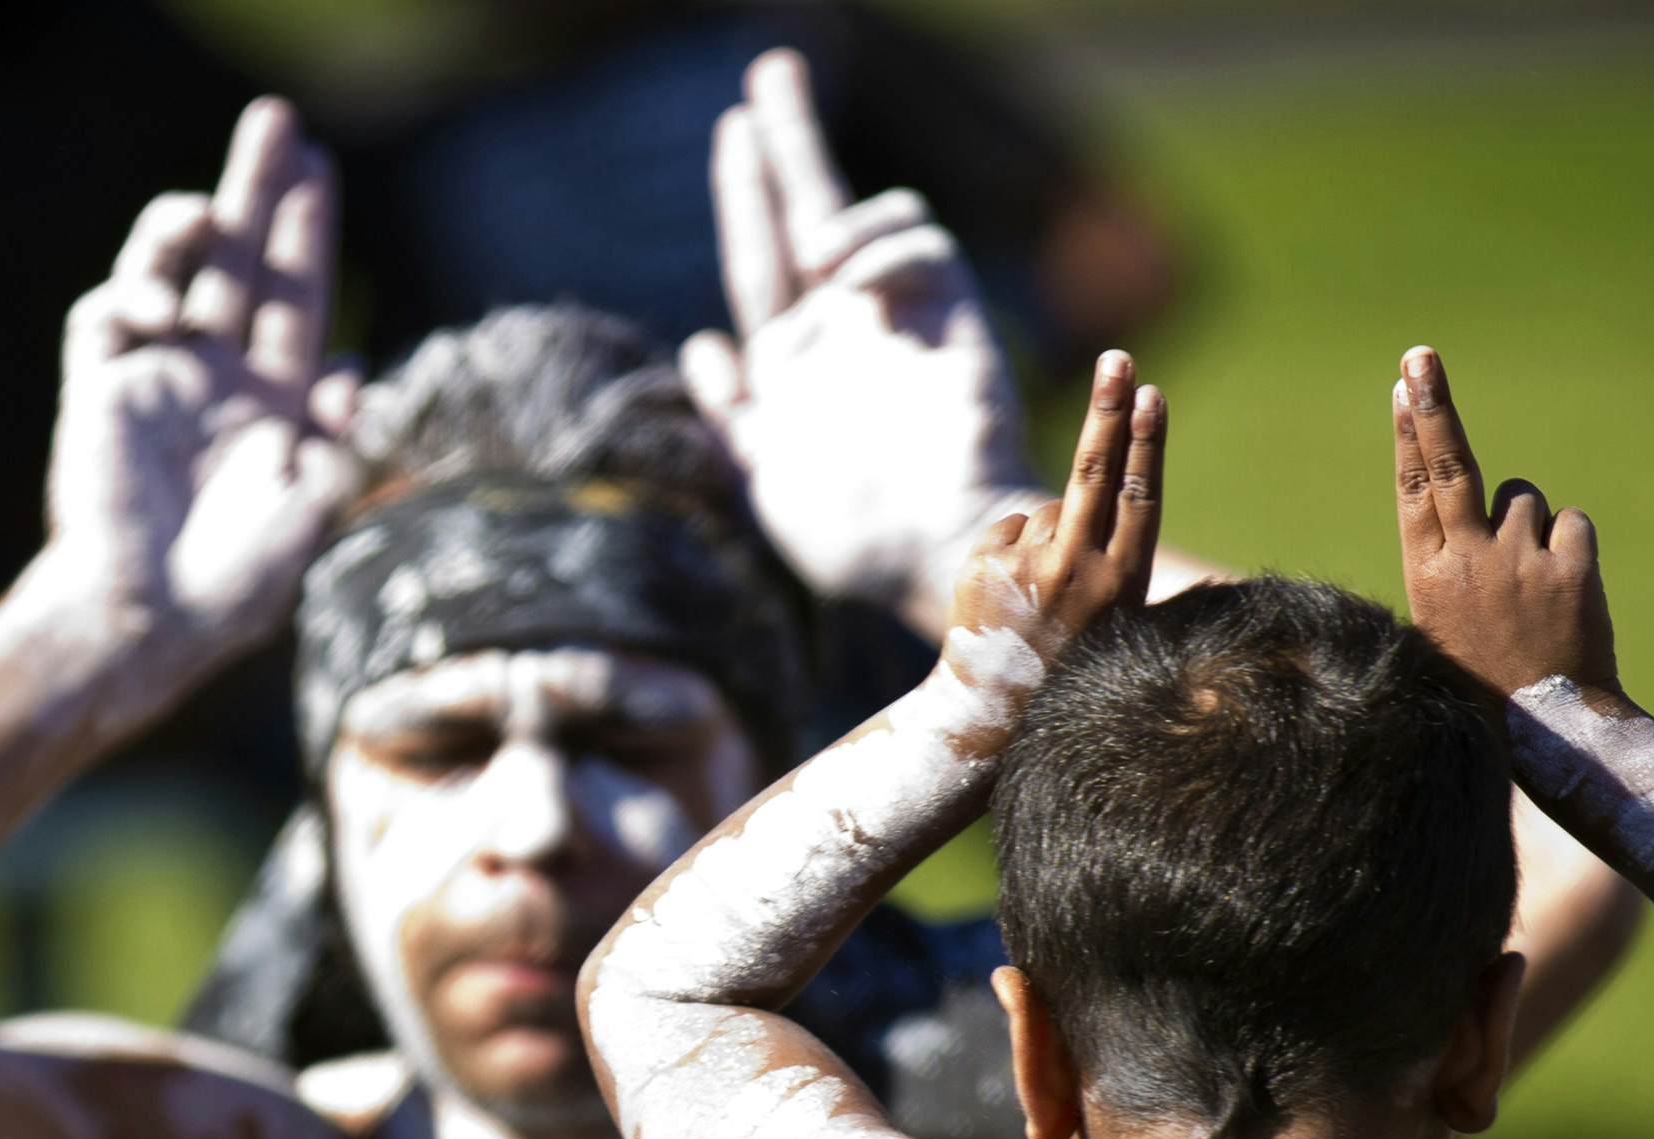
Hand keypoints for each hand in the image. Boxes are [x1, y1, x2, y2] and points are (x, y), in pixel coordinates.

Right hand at [34, 98, 362, 682]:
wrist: (147, 622)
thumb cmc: (232, 589)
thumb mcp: (311, 511)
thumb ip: (339, 440)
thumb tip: (357, 369)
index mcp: (275, 409)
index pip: (296, 303)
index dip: (305, 237)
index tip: (319, 172)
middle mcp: (218, 384)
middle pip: (239, 266)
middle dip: (257, 194)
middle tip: (276, 121)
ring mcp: (159, 381)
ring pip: (170, 274)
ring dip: (183, 227)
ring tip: (208, 210)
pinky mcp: (102, 390)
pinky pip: (107, 317)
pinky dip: (133, 296)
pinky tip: (163, 312)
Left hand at [683, 50, 1033, 632]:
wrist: (931, 554)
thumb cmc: (850, 537)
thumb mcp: (760, 478)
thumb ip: (729, 414)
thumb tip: (703, 343)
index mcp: (791, 364)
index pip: (759, 259)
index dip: (746, 192)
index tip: (734, 130)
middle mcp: (841, 330)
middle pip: (808, 208)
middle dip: (789, 138)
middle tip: (771, 69)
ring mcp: (895, 320)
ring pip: (869, 217)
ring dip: (835, 218)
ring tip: (814, 260)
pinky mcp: (950, 317)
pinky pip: (918, 245)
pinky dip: (880, 247)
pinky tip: (848, 282)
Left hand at [946, 352, 1161, 669]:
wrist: (994, 712)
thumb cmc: (1068, 659)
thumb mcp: (1116, 616)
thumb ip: (1118, 551)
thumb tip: (1119, 475)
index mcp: (1123, 585)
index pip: (1138, 495)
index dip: (1146, 442)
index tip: (1151, 393)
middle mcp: (1079, 573)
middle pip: (1095, 471)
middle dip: (1109, 409)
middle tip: (1117, 359)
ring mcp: (1029, 567)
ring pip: (1048, 509)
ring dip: (1049, 534)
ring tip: (1044, 594)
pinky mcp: (986, 563)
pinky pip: (1008, 528)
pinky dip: (1012, 548)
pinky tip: (1010, 595)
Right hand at [1394, 346, 1615, 697]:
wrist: (1548, 729)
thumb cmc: (1486, 679)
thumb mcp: (1443, 621)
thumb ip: (1451, 558)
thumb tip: (1469, 496)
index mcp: (1426, 575)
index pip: (1413, 488)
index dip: (1408, 433)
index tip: (1403, 385)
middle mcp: (1467, 560)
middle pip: (1449, 463)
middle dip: (1432, 406)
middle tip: (1420, 355)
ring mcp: (1520, 562)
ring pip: (1524, 499)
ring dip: (1528, 527)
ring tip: (1527, 586)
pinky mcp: (1571, 568)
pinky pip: (1571, 524)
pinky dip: (1568, 548)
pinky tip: (1562, 593)